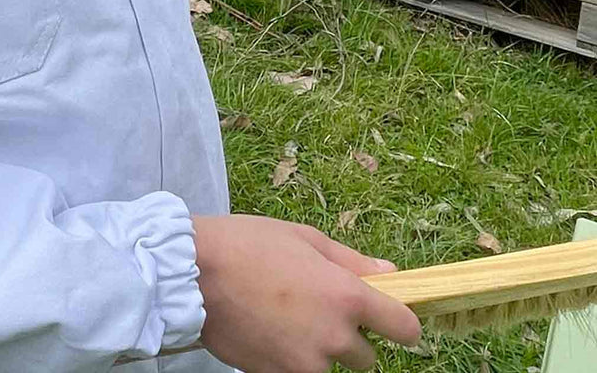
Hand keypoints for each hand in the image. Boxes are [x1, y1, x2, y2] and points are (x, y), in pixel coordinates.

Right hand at [191, 214, 421, 372]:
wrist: (192, 272)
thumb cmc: (248, 243)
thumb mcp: (302, 237)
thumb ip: (350, 261)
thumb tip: (391, 274)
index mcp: (347, 297)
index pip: (405, 329)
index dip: (400, 324)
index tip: (388, 319)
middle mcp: (335, 338)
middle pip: (368, 358)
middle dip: (350, 339)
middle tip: (315, 311)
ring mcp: (307, 365)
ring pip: (331, 370)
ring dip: (319, 352)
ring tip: (285, 322)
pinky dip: (290, 360)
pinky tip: (268, 333)